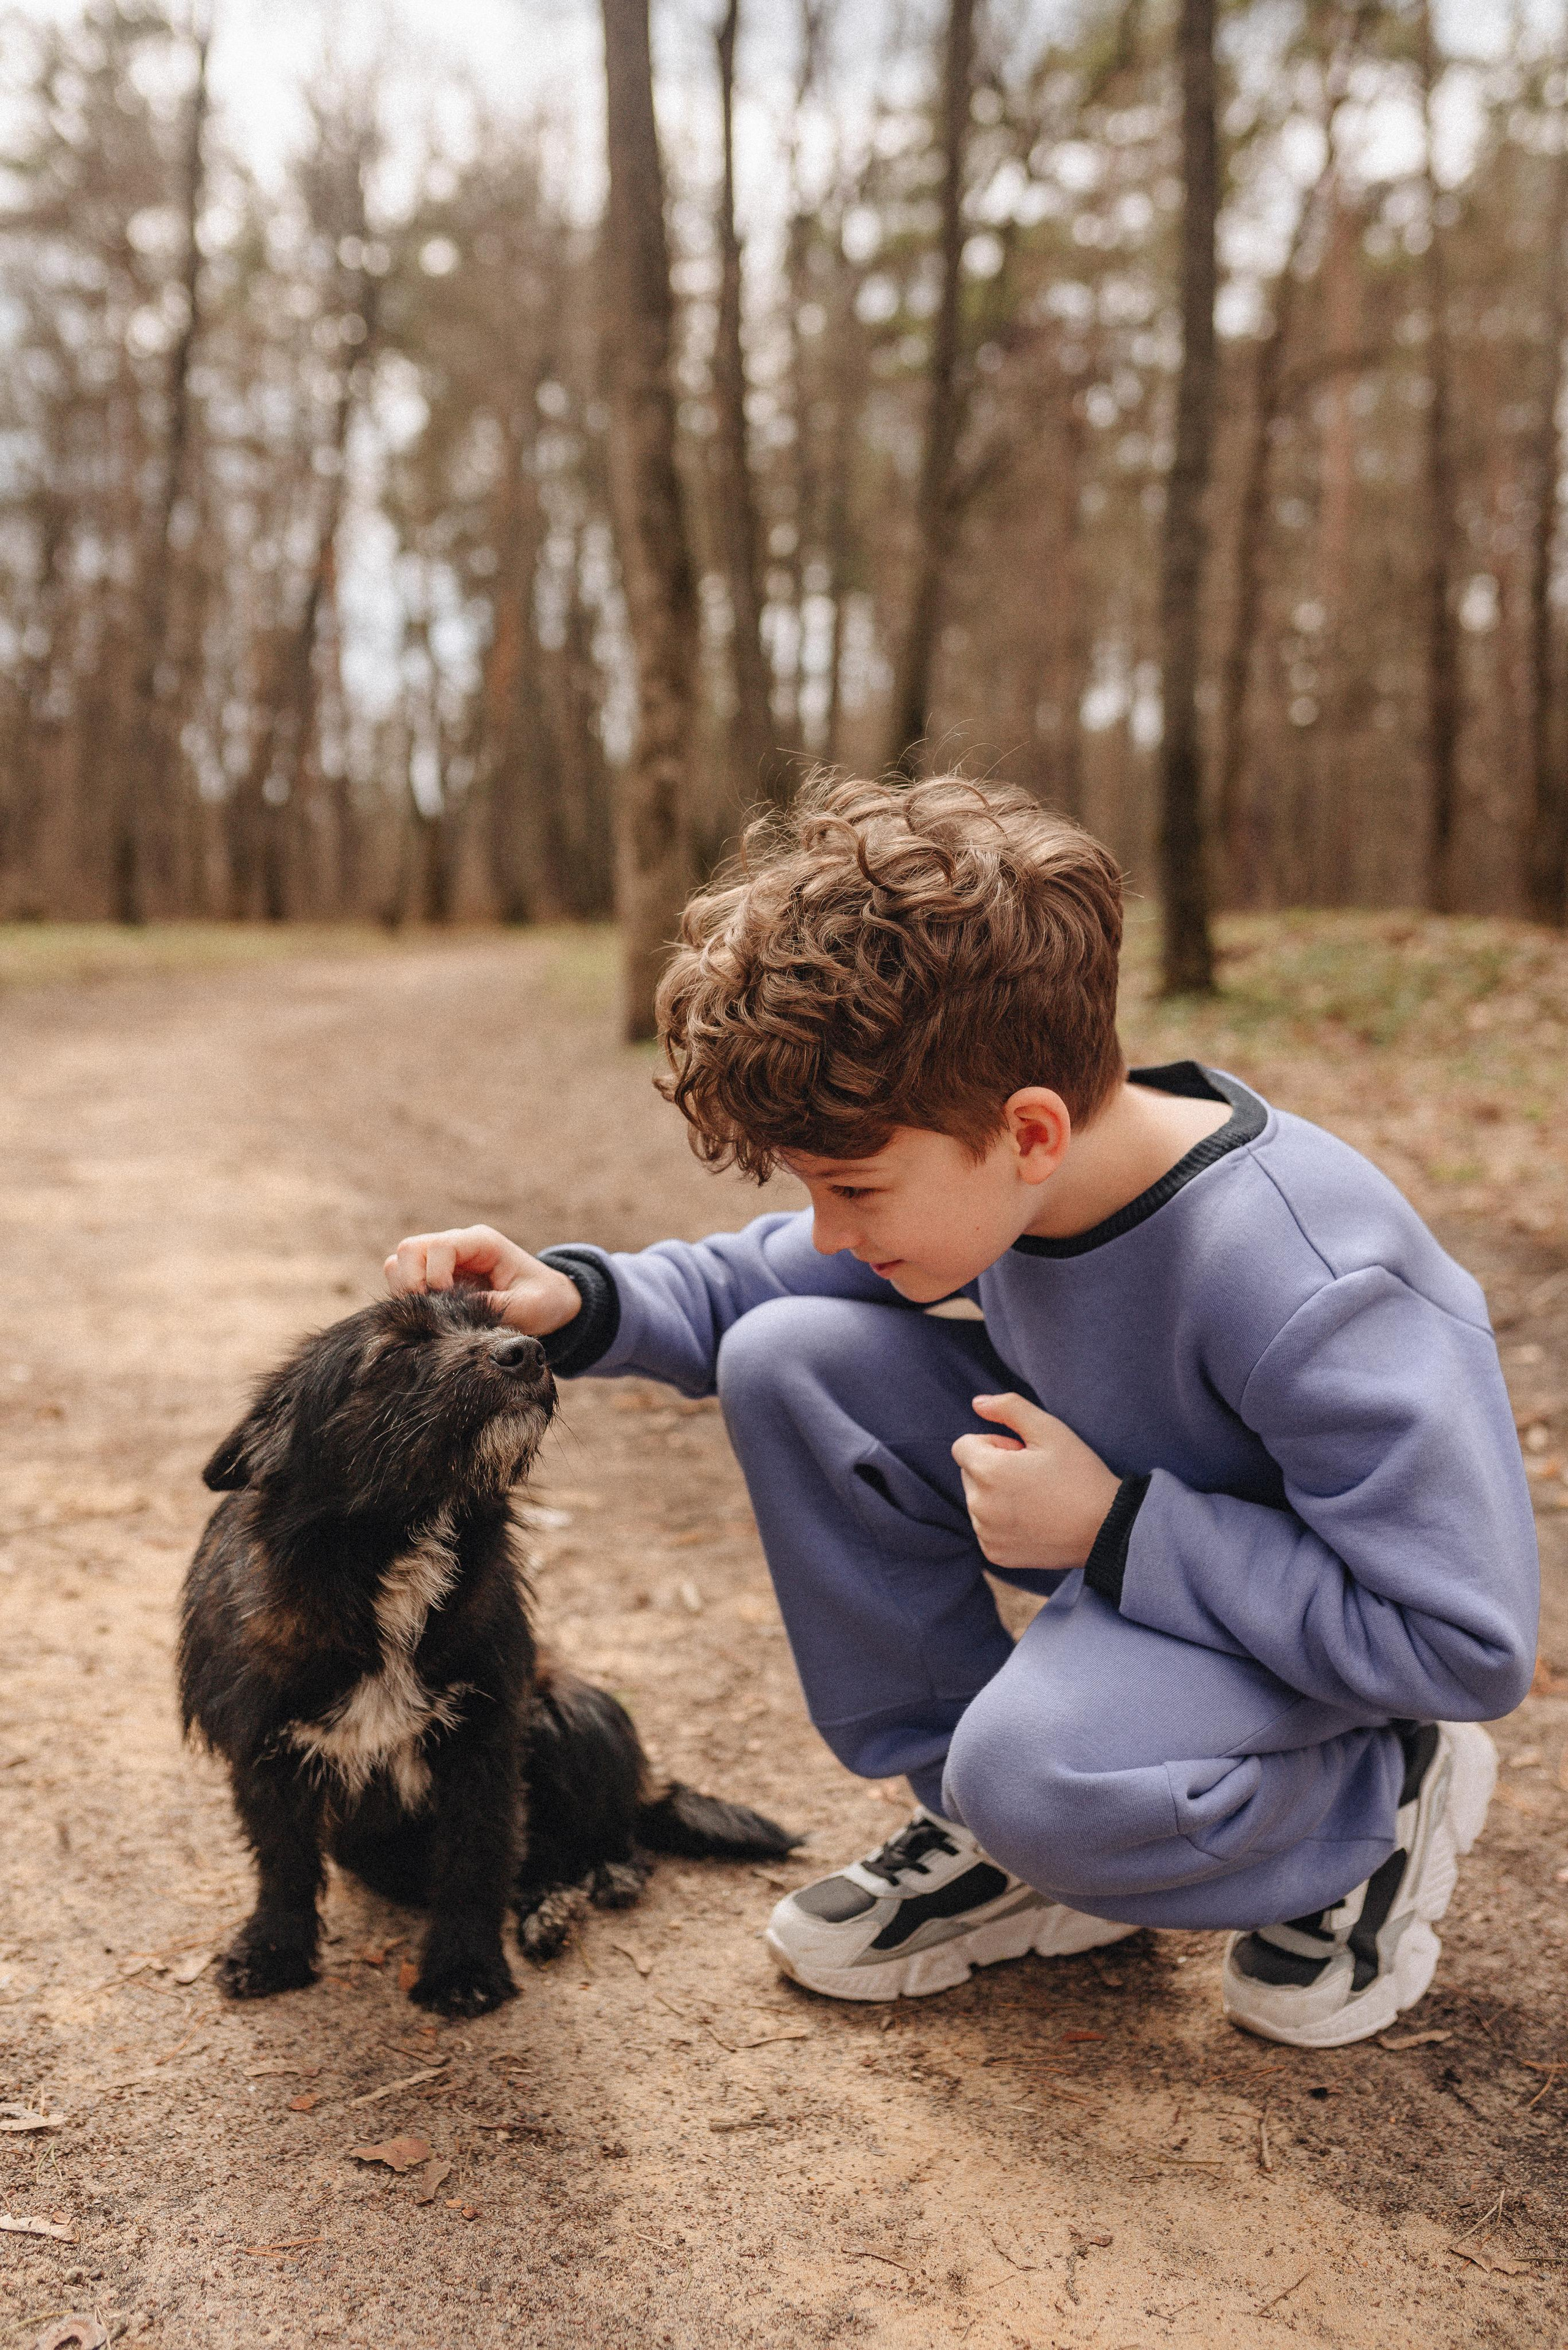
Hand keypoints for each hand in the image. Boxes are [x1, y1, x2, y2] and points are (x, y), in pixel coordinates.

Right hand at [384, 1224, 580, 1337]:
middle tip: (430, 1310)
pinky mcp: (435, 1280)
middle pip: (409, 1249)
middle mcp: (457, 1247)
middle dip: (411, 1282)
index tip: (447, 1301)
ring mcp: (443, 1262)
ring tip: (429, 1313)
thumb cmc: (544, 1299)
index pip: (438, 1246)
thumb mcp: (531, 1306)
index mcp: (481, 1243)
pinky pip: (403, 1282)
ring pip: (399, 1264)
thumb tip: (457, 1313)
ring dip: (405, 1290)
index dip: (435, 1275)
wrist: (549, 1302)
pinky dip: (406, 1300)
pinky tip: (429, 1317)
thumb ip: (497, 1307)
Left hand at [951, 1393, 1119, 1573]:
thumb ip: (1009, 1407)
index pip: (963, 1446)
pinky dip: (1002, 1521)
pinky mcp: (996, 1554)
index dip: (994, 1443)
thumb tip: (977, 1402)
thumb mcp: (1050, 1430)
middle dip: (992, 1467)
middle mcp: (979, 1506)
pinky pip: (986, 1527)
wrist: (1106, 1528)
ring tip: (1036, 1498)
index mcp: (987, 1471)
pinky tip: (1034, 1519)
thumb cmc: (1079, 1475)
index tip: (1023, 1453)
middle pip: (969, 1473)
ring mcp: (986, 1534)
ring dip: (996, 1494)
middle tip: (1033, 1475)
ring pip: (977, 1500)